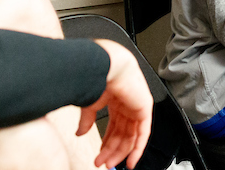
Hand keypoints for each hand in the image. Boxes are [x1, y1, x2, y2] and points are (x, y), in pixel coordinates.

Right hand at [79, 40, 153, 168]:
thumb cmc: (99, 75)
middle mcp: (128, 103)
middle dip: (111, 150)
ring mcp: (137, 105)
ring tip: (108, 164)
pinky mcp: (145, 108)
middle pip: (122, 133)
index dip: (107, 142)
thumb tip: (80, 132)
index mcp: (116, 99)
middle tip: (102, 163)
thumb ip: (87, 120)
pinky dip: (137, 149)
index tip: (100, 154)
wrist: (108, 64)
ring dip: (120, 152)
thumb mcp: (90, 103)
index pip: (114, 125)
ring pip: (131, 135)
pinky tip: (130, 160)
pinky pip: (143, 133)